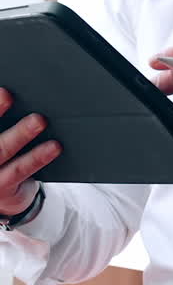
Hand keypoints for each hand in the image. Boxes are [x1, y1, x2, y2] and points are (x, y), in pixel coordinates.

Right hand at [0, 88, 60, 215]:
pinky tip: (54, 146)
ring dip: (21, 133)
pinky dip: (38, 156)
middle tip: (8, 95)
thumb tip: (10, 91)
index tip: (0, 90)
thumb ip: (3, 120)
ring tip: (39, 120)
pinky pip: (21, 169)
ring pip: (3, 150)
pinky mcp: (3, 187)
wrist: (2, 194)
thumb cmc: (1, 156)